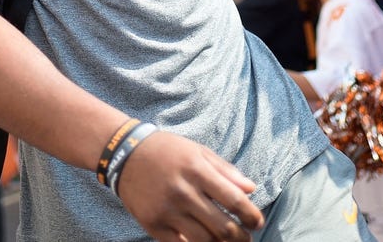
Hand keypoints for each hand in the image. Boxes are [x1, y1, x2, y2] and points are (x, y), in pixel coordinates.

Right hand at [116, 131, 263, 241]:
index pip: (234, 200)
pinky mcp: (153, 225)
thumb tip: (251, 189)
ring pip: (204, 241)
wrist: (125, 154)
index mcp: (197, 170)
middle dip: (241, 237)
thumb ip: (225, 170)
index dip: (251, 215)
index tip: (257, 222)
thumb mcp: (198, 151)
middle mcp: (183, 192)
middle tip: (246, 238)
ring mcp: (167, 211)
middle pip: (222, 227)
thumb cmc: (167, 151)